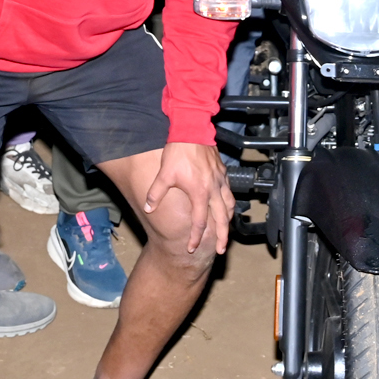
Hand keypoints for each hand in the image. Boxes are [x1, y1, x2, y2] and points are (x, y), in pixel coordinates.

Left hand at [143, 141, 230, 255]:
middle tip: (220, 249)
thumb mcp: (164, 175)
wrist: (192, 129)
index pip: (199, 222)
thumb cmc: (178, 152)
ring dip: (227, 219)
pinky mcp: (222, 172)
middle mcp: (213, 189)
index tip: (191, 248)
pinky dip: (229, 202)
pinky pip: (229, 192)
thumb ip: (156, 194)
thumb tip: (149, 208)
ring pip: (229, 205)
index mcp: (199, 193)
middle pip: (221, 219)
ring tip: (226, 229)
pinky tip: (226, 205)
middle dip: (221, 236)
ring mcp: (220, 180)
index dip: (195, 237)